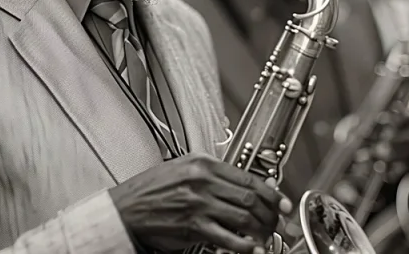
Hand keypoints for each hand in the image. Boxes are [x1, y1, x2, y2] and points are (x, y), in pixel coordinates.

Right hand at [109, 153, 293, 253]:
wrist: (126, 209)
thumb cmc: (151, 190)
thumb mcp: (183, 168)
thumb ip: (213, 174)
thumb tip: (246, 185)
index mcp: (202, 163)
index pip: (248, 177)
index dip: (271, 192)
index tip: (282, 202)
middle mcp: (202, 181)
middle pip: (250, 197)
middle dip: (270, 213)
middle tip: (276, 222)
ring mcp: (198, 204)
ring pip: (244, 216)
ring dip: (261, 229)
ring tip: (265, 235)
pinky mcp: (193, 227)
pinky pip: (228, 238)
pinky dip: (245, 245)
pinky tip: (251, 248)